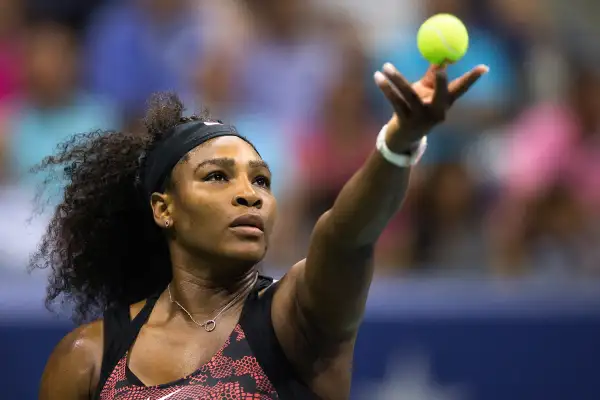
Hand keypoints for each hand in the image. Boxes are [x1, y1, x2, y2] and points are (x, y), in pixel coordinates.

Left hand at [374, 62, 488, 151]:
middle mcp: (436, 112)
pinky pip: (395, 101)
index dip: (473, 79)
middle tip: (439, 68)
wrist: (403, 136)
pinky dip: (386, 88)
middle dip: (442, 81)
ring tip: (386, 66)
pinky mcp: (405, 122)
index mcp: (445, 103)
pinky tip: (378, 77)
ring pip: (409, 95)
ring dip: (397, 79)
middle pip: (442, 94)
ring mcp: (421, 119)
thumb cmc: (417, 108)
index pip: (461, 89)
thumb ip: (433, 75)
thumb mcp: (426, 92)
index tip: (484, 67)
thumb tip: (442, 54)